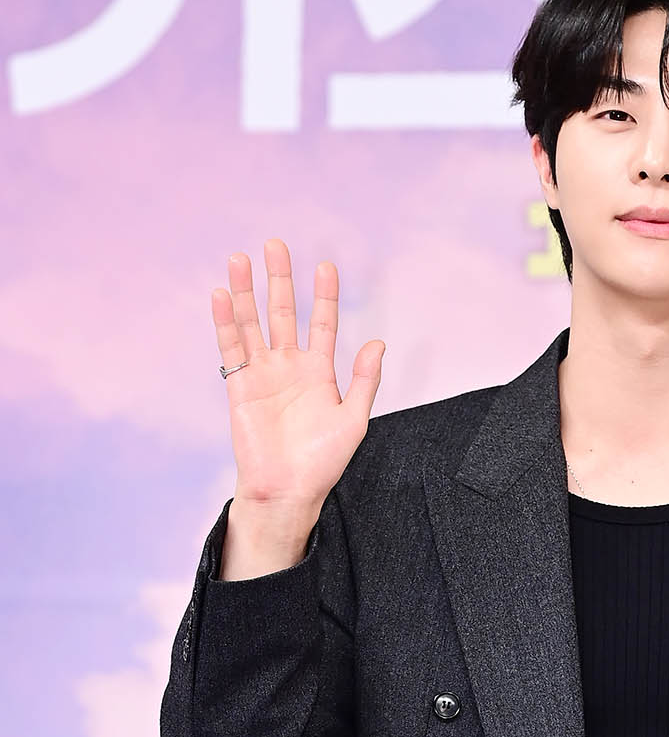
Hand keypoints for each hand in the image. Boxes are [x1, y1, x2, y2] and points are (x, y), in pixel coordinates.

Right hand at [212, 238, 383, 511]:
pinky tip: (222, 293)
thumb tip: (378, 342)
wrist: (288, 490)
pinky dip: (226, 321)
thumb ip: (364, 380)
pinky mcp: (239, 385)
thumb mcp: (354, 420)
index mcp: (320, 373)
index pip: (322, 324)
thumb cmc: (322, 462)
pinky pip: (231, 347)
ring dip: (247, 291)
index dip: (325, 296)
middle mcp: (289, 367)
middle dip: (280, 280)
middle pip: (284, 313)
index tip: (326, 266)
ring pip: (253, 323)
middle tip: (276, 245)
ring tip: (242, 258)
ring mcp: (263, 373)